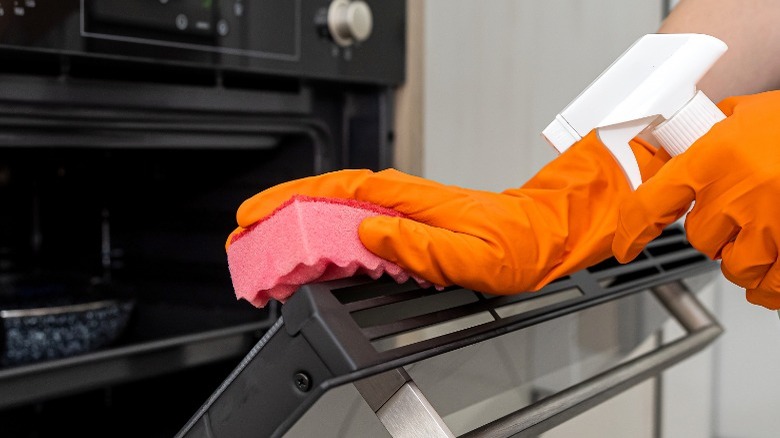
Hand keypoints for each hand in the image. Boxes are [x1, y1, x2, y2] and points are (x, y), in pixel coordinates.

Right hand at [230, 131, 661, 294]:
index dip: (291, 201)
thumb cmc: (514, 244)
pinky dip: (325, 240)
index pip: (336, 192)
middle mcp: (399, 200)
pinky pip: (352, 227)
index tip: (258, 214)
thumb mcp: (470, 254)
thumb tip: (369, 234)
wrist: (540, 237)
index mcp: (408, 201)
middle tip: (245, 237)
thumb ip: (418, 246)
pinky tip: (312, 258)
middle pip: (325, 199)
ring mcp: (399, 212)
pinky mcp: (403, 226)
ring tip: (267, 251)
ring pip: (334, 213)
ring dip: (297, 229)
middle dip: (280, 215)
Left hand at [613, 90, 779, 308]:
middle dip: (715, 229)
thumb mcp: (747, 114)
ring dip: (743, 256)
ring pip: (735, 266)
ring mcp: (771, 226)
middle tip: (738, 210)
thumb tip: (673, 150)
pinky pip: (772, 287)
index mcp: (714, 159)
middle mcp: (737, 196)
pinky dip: (770, 284)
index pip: (651, 204)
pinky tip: (774, 270)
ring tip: (763, 231)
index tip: (626, 247)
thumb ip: (707, 136)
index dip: (632, 231)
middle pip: (700, 239)